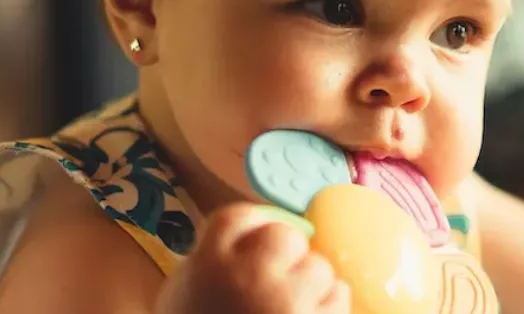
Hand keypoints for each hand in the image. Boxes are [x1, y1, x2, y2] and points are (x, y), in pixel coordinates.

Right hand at [156, 204, 350, 313]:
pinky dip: (328, 308)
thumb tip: (250, 236)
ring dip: (311, 285)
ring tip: (289, 309)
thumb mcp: (183, 294)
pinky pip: (339, 296)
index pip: (239, 218)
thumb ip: (211, 260)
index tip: (258, 240)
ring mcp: (287, 302)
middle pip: (286, 236)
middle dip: (287, 255)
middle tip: (276, 280)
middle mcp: (249, 275)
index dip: (254, 227)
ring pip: (319, 266)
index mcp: (208, 264)